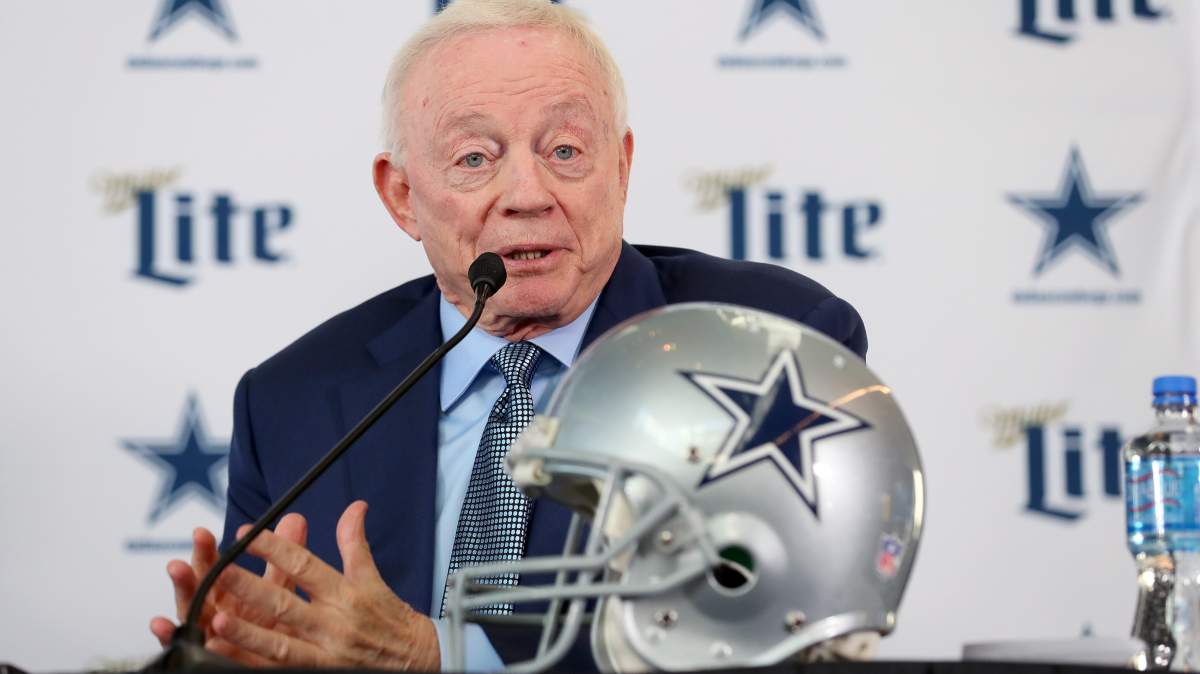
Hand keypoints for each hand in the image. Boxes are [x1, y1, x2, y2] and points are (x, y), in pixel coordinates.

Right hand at [149, 514, 308, 665]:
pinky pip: (192, 649)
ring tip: (175, 577)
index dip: (207, 551)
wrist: (277, 657)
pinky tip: (162, 625)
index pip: (215, 567)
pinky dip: (171, 636)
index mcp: (228, 592)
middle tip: (180, 559)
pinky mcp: (209, 656)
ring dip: (182, 595)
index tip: (202, 533)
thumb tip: (295, 519)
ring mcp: (208, 634)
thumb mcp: (279, 588)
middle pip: (198, 589)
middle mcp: (214, 611)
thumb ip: (283, 558)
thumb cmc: (270, 622)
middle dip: (188, 573)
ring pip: (191, 614)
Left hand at [209, 500, 439, 669]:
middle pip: (285, 603)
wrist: (416, 661)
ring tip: (217, 619)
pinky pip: (283, 669)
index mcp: (344, 594)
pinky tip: (229, 655)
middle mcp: (333, 624)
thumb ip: (355, 543)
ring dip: (248, 633)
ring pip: (280, 643)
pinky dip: (255, 664)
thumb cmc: (390, 618)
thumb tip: (355, 507)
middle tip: (218, 570)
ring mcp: (326, 654)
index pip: (304, 566)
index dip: (275, 548)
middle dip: (249, 587)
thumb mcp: (373, 578)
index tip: (247, 533)